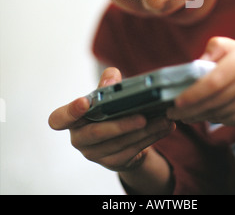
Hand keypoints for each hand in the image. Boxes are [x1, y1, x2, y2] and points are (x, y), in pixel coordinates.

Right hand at [49, 67, 174, 171]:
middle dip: (120, 125)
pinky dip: (151, 138)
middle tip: (142, 117)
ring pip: (120, 143)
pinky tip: (165, 127)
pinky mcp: (113, 162)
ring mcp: (95, 154)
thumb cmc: (109, 108)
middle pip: (96, 133)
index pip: (59, 119)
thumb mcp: (107, 92)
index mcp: (72, 119)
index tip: (85, 102)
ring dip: (145, 131)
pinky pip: (133, 151)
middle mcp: (79, 139)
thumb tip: (111, 82)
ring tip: (164, 119)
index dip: (70, 111)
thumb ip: (108, 82)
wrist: (121, 134)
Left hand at [167, 37, 234, 129]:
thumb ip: (215, 49)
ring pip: (217, 114)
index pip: (214, 82)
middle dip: (189, 109)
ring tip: (181, 114)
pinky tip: (199, 115)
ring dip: (196, 116)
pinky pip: (225, 120)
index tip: (177, 100)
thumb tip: (195, 64)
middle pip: (212, 101)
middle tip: (171, 111)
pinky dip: (209, 118)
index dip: (194, 93)